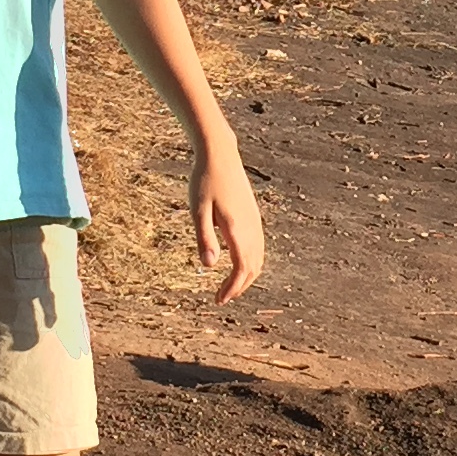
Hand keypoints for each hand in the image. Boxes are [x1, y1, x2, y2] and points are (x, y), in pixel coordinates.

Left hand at [191, 142, 264, 303]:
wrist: (221, 155)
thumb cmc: (205, 181)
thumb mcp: (198, 211)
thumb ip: (204, 238)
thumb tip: (209, 266)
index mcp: (237, 229)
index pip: (241, 268)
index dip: (232, 288)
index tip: (219, 300)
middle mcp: (251, 228)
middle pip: (252, 268)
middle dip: (239, 287)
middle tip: (222, 298)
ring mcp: (255, 222)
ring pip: (258, 258)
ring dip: (246, 276)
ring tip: (230, 286)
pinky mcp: (254, 216)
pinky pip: (258, 247)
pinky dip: (251, 262)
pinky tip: (238, 263)